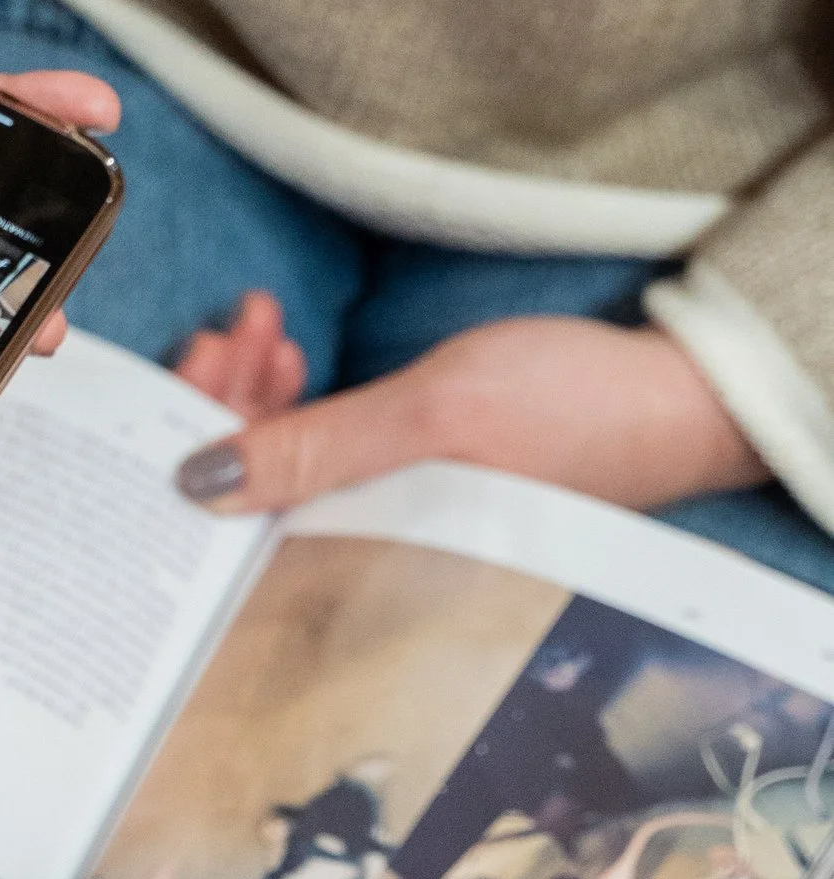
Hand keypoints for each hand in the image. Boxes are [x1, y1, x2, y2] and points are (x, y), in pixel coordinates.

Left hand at [171, 301, 766, 516]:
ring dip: (262, 394)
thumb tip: (199, 482)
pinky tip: (294, 358)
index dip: (201, 432)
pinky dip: (304, 402)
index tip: (193, 357)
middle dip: (226, 402)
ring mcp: (394, 510)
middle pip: (259, 483)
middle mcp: (373, 545)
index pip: (245, 512)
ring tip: (259, 326)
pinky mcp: (418, 481)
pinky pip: (332, 451)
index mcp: (369, 552)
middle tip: (222, 330)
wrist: (684, 400)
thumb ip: (318, 448)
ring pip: (292, 460)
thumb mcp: (433, 416)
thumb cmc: (577, 411)